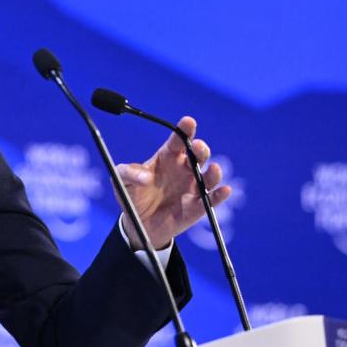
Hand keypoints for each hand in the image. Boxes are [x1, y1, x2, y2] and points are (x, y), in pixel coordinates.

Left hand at [116, 116, 230, 249]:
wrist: (137, 224)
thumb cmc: (132, 195)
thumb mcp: (122, 181)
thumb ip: (129, 173)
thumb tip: (145, 177)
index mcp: (167, 157)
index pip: (178, 140)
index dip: (185, 130)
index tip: (188, 122)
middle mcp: (184, 169)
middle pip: (198, 155)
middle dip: (200, 149)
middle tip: (197, 147)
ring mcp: (193, 188)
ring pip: (209, 176)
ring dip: (214, 172)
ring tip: (213, 169)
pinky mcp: (198, 207)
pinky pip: (212, 200)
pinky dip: (220, 195)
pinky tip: (224, 190)